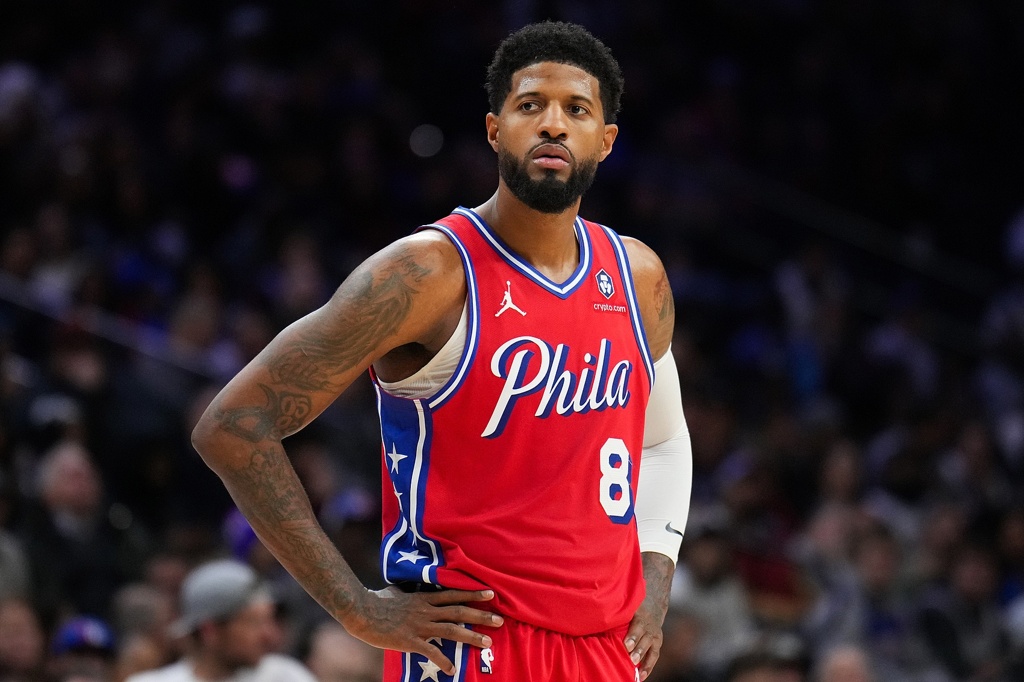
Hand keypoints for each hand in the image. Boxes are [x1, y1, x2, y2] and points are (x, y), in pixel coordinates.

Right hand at [344, 586, 502, 674]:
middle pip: (459, 611)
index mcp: (423, 598)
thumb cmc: (376, 601)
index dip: (472, 593)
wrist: (362, 611)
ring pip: (451, 630)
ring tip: (488, 642)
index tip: (490, 593)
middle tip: (500, 619)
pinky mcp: (410, 640)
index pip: (453, 594)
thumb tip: (404, 590)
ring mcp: (419, 625)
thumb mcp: (396, 592)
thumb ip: (406, 593)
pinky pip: (431, 652)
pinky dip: (442, 661)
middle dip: (481, 615)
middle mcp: (426, 611)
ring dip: (471, 636)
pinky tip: (452, 669)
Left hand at [623, 596, 664, 680]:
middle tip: (631, 659)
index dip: (633, 636)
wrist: (654, 603)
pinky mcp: (657, 643)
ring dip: (644, 660)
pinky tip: (641, 677)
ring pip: (651, 648)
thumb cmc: (634, 606)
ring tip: (637, 672)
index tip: (626, 645)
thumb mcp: (629, 605)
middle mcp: (649, 626)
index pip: (638, 626)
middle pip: (645, 638)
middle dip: (639, 649)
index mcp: (641, 615)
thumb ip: (618, 612)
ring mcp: (655, 635)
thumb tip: (597, 618)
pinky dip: (648, 667)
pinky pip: (654, 656)